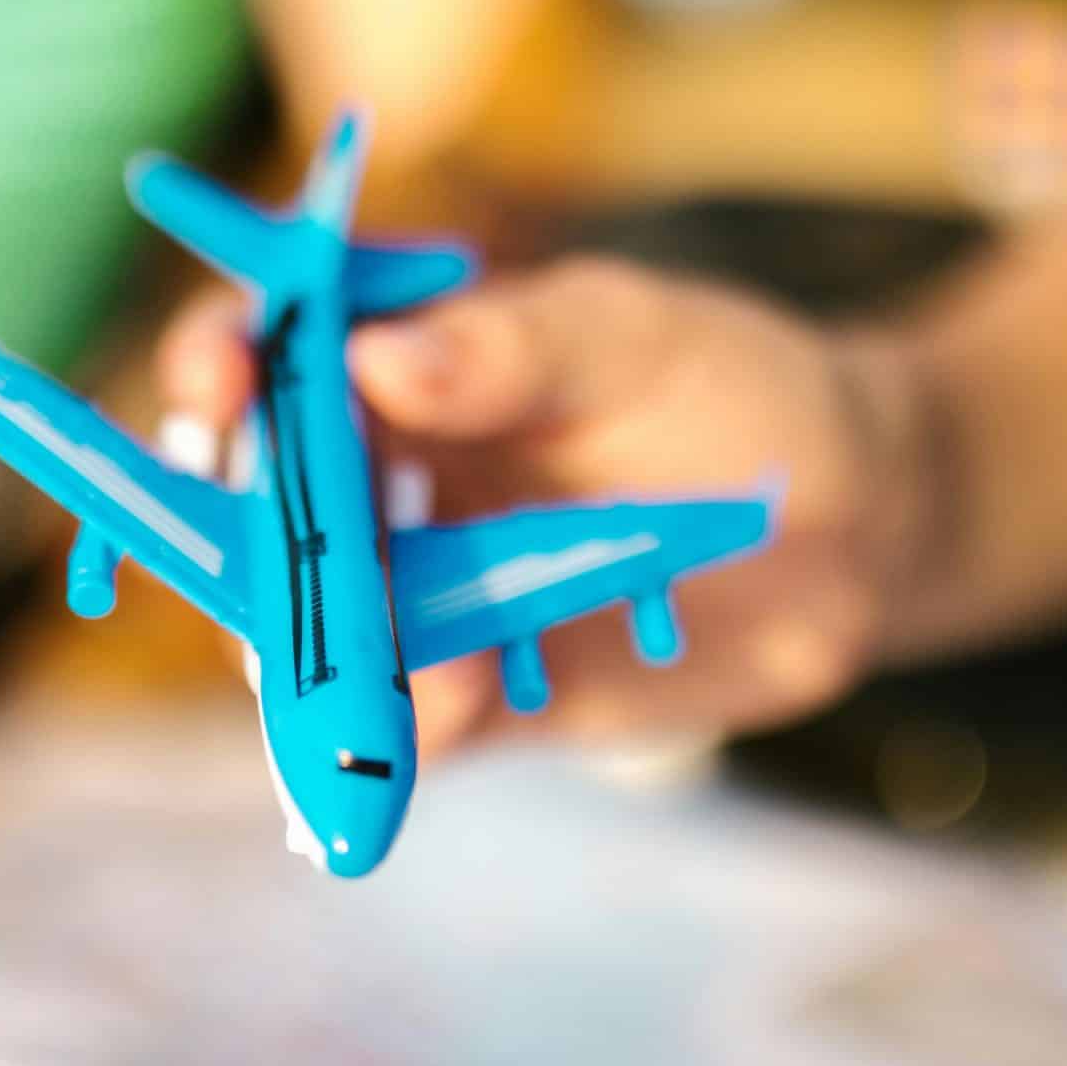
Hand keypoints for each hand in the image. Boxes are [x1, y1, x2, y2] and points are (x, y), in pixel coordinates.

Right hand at [159, 255, 936, 752]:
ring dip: (312, 650)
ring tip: (391, 649)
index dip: (214, 364)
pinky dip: (398, 725)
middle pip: (245, 515)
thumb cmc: (734, 391)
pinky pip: (396, 726)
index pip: (258, 356)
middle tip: (292, 553)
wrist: (852, 531)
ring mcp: (408, 601)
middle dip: (239, 537)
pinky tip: (458, 698)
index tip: (217, 382)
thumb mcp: (633, 339)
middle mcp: (371, 487)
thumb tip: (377, 364)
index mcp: (388, 367)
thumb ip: (511, 350)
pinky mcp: (467, 701)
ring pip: (300, 639)